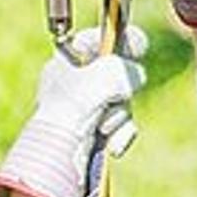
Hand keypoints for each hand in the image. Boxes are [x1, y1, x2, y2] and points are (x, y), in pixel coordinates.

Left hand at [0, 26, 149, 196]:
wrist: (58, 157)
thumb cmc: (74, 108)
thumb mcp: (106, 74)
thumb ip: (126, 67)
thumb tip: (135, 77)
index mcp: (67, 60)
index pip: (99, 39)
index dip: (121, 39)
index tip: (137, 46)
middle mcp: (76, 83)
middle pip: (118, 74)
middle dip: (121, 90)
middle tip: (115, 96)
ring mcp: (87, 110)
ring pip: (123, 103)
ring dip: (119, 116)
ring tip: (103, 127)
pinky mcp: (95, 135)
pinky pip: (120, 128)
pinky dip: (120, 136)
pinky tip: (111, 145)